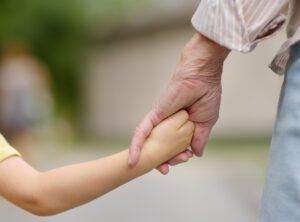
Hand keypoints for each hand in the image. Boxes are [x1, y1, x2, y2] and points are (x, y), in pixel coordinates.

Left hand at [129, 32, 229, 173]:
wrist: (202, 76)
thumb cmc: (206, 95)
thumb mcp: (206, 123)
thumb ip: (199, 139)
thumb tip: (196, 154)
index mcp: (181, 127)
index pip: (175, 146)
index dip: (177, 157)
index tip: (184, 159)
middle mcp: (168, 125)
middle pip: (161, 148)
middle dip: (165, 161)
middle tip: (168, 168)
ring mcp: (159, 121)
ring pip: (150, 144)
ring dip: (152, 159)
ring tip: (160, 168)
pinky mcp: (154, 115)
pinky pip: (141, 132)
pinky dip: (136, 145)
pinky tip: (132, 160)